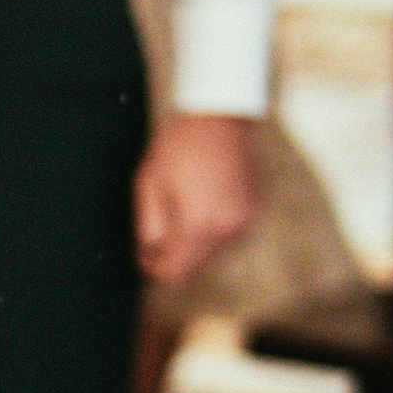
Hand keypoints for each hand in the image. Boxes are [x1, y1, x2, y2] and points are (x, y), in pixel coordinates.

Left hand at [135, 112, 259, 288]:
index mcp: (197, 224)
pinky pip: (225, 241)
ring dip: (191, 248)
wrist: (218, 119)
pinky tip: (200, 207)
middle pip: (192, 270)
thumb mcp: (149, 186)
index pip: (173, 273)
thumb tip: (148, 257)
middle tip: (154, 235)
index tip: (142, 255)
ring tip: (179, 212)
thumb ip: (148, 229)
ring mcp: (242, 224)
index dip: (153, 269)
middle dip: (171, 260)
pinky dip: (209, 235)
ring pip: (209, 257)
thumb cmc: (178, 148)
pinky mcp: (251, 216)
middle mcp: (225, 230)